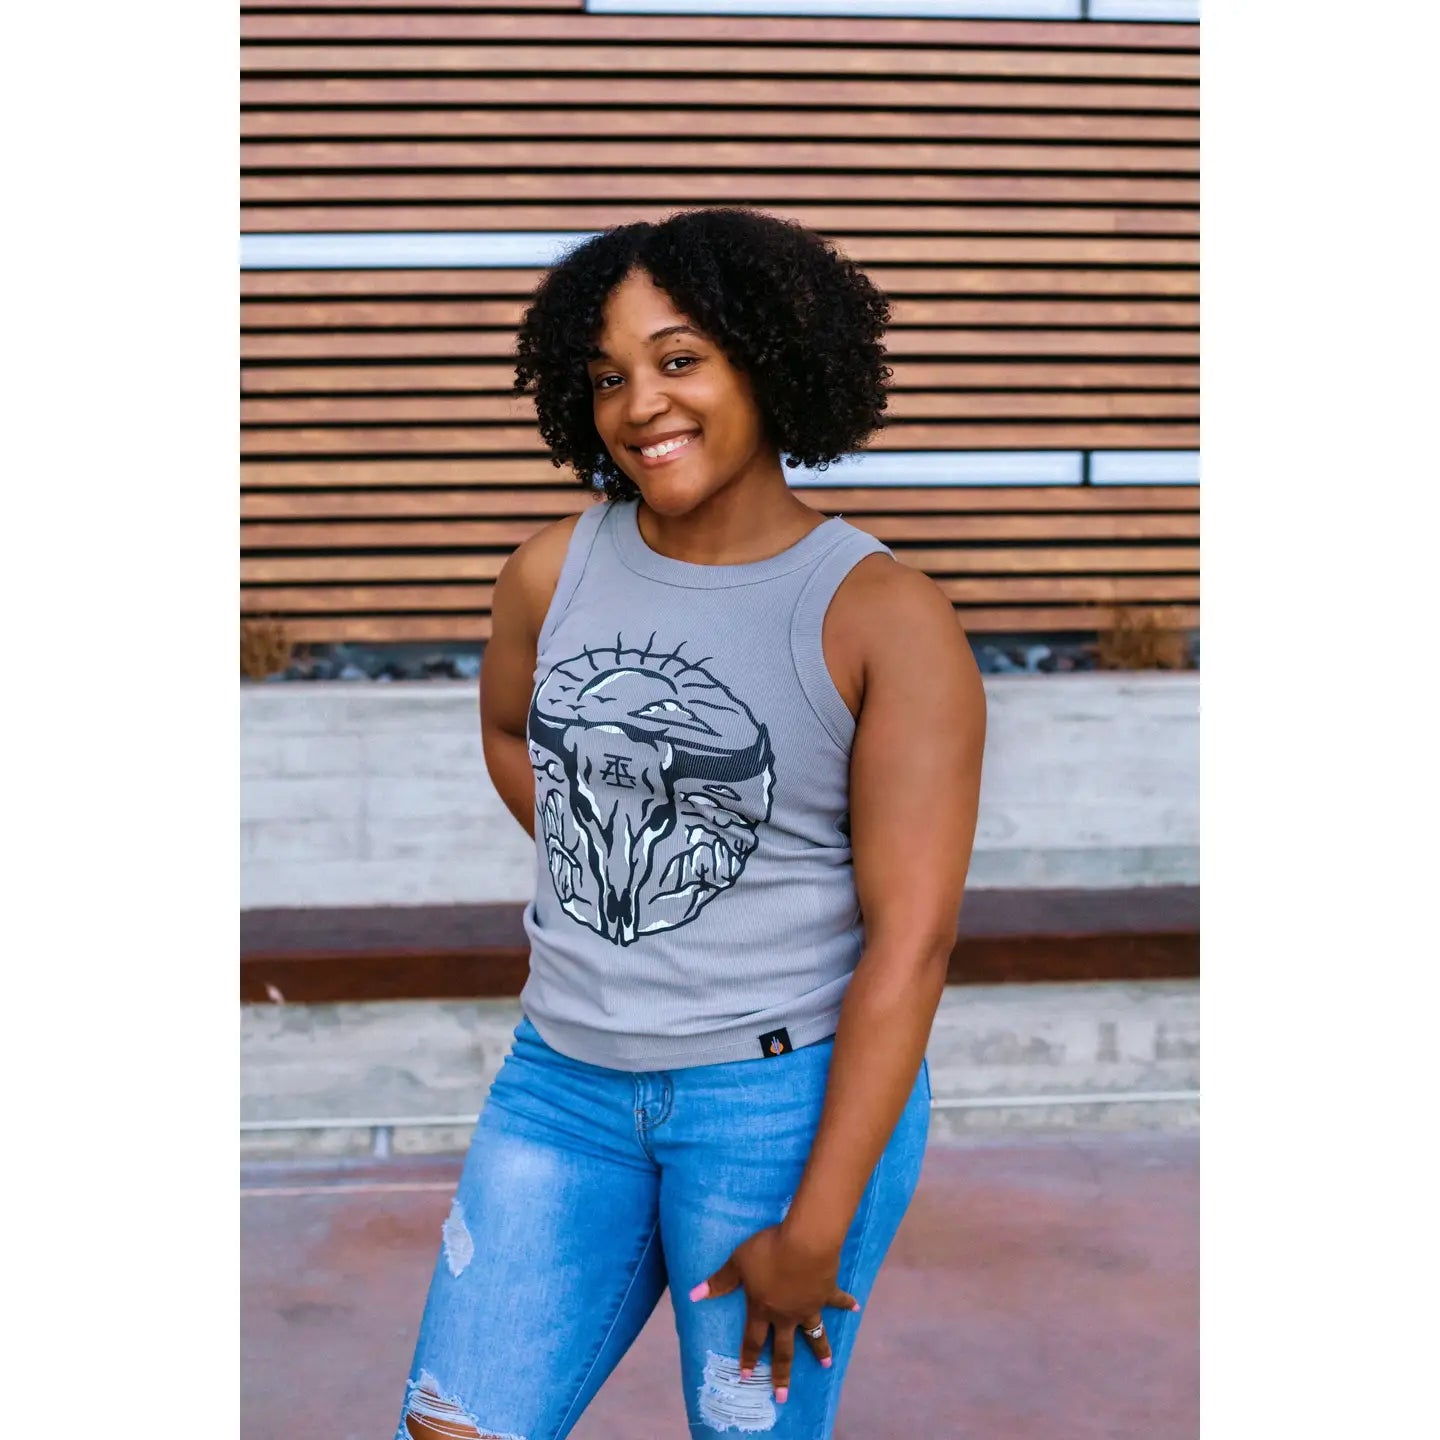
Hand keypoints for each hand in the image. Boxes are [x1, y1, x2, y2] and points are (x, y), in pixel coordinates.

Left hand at [688, 1224, 860, 1402]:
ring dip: (820, 1349)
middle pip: (784, 1350)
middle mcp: (786, 1315)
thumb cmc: (768, 1252)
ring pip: (814, 1334)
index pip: (753, 1340)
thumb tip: (693, 1295)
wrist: (804, 1243)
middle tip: (782, 1397)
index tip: (748, 1377)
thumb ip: (719, 1281)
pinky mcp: (826, 1292)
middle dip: (782, 1375)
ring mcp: (808, 1306)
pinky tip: (856, 1307)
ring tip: (826, 1364)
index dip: (750, 1358)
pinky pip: (838, 1300)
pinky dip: (847, 1303)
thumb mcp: (738, 1263)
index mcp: (763, 1310)